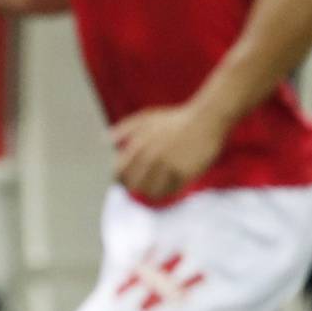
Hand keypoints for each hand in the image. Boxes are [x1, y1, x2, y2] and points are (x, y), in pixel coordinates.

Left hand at [110, 102, 228, 199]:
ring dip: (150, 192)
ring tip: (152, 190)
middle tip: (138, 187)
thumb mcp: (146, 118)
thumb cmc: (175, 119)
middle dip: (134, 188)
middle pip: (134, 185)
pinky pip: (170, 191)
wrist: (206, 119)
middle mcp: (151, 156)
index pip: (119, 172)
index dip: (119, 180)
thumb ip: (124, 128)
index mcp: (139, 144)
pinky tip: (167, 187)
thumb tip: (104, 140)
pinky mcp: (185, 173)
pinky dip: (166, 192)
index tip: (122, 181)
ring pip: (151, 191)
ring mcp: (168, 165)